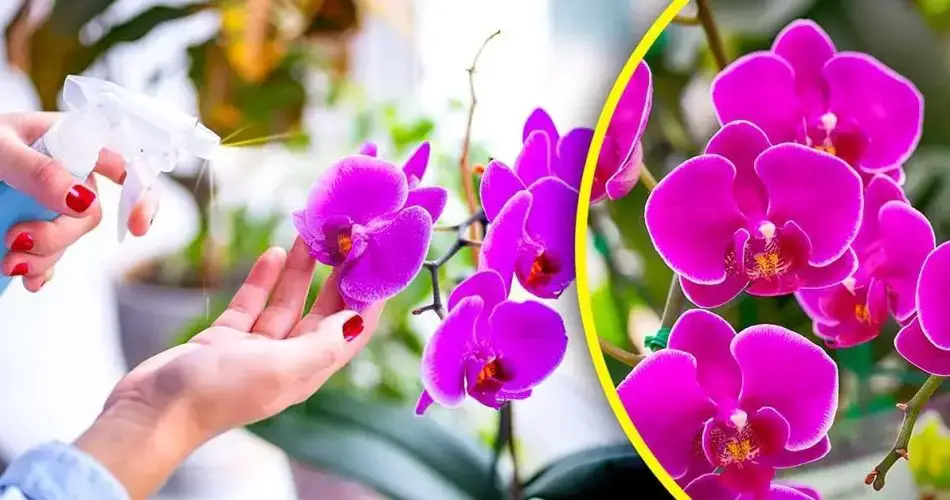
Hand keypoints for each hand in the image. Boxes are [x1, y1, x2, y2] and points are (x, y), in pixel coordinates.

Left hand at [0, 112, 157, 290]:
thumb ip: (37, 170)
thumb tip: (85, 200)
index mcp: (69, 141)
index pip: (125, 164)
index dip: (142, 196)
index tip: (136, 228)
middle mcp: (67, 172)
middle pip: (89, 214)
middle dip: (60, 236)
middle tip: (17, 240)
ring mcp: (50, 202)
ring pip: (69, 239)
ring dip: (44, 256)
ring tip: (7, 261)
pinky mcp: (33, 226)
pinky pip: (52, 257)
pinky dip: (40, 271)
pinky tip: (27, 279)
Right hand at [74, 239, 380, 498]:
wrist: (151, 411)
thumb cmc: (216, 394)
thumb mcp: (280, 369)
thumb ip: (322, 345)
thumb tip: (358, 321)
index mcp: (307, 372)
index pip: (351, 331)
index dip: (368, 299)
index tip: (377, 262)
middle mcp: (286, 361)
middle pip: (323, 313)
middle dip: (337, 277)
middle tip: (348, 239)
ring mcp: (254, 350)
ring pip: (287, 302)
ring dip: (301, 270)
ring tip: (313, 234)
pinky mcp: (225, 340)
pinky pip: (252, 304)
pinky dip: (263, 279)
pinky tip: (273, 253)